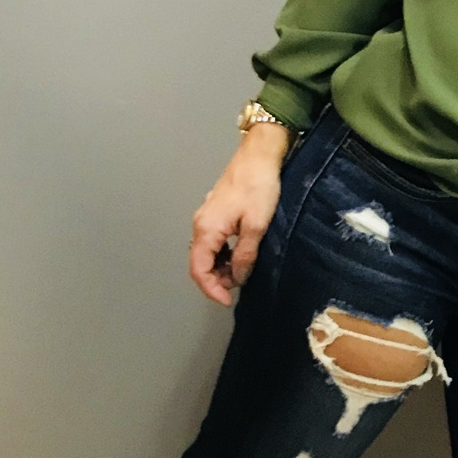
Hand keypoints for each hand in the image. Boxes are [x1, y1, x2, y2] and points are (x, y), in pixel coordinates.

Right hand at [188, 124, 290, 304]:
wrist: (258, 156)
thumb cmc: (258, 187)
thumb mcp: (256, 226)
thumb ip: (244, 255)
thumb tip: (237, 278)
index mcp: (206, 229)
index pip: (199, 270)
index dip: (211, 289)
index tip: (227, 301)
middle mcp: (200, 224)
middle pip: (199, 263)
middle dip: (215, 280)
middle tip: (237, 288)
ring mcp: (206, 217)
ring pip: (205, 253)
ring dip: (219, 268)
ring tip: (241, 274)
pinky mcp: (215, 212)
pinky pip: (212, 242)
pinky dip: (222, 255)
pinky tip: (238, 256)